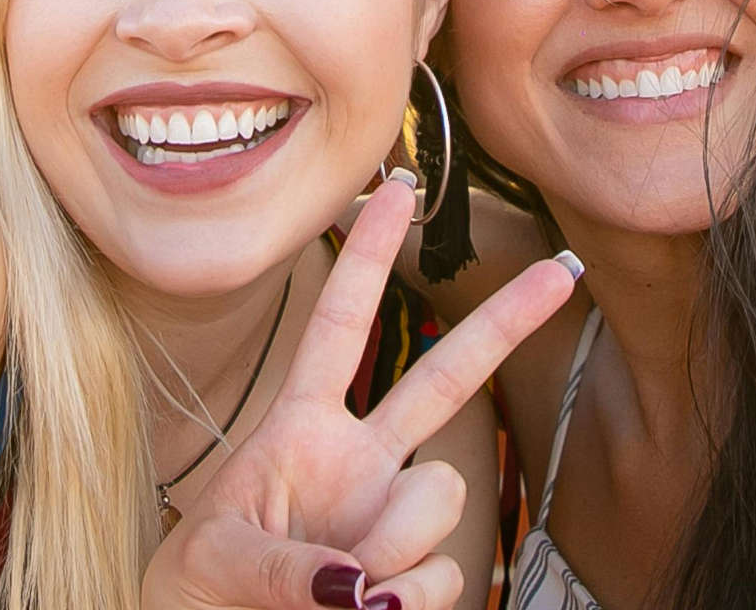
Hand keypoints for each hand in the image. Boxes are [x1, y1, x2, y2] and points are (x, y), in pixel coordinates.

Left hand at [142, 176, 578, 609]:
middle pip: (446, 379)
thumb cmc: (191, 600)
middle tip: (564, 270)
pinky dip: (407, 604)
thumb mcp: (211, 564)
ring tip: (340, 597)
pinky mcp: (418, 583)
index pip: (338, 327)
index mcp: (299, 430)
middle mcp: (360, 463)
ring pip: (440, 494)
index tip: (398, 186)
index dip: (367, 258)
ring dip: (393, 545)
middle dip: (506, 322)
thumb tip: (365, 588)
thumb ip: (281, 566)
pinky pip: (446, 577)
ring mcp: (392, 520)